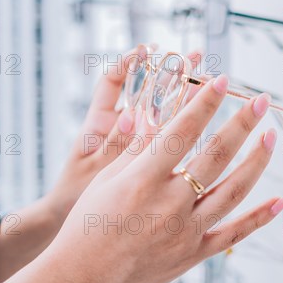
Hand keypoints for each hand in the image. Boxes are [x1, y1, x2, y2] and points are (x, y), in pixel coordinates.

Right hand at [0, 75, 282, 282]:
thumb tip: (158, 114)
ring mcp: (186, 230)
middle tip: (261, 101)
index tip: (224, 81)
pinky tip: (280, 200)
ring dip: (256, 161)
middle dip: (242, 124)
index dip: (206, 102)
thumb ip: (136, 148)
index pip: (183, 131)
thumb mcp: (106, 180)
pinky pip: (234, 234)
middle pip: (216, 156)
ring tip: (271, 137)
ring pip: (233, 191)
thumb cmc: (87, 226)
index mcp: (143, 179)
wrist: (84, 277)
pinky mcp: (194, 253)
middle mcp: (169, 204)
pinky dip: (260, 217)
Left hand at [46, 46, 202, 220]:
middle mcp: (118, 128)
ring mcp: (134, 143)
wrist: (80, 232)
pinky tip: (205, 114)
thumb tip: (130, 116)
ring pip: (160, 111)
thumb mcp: (92, 171)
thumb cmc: (75, 197)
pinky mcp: (146, 160)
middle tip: (194, 57)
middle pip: (145, 91)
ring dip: (181, 93)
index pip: (112, 82)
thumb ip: (113, 145)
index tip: (145, 50)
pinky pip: (167, 136)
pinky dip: (183, 123)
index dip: (128, 63)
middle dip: (167, 72)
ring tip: (206, 77)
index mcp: (97, 123)